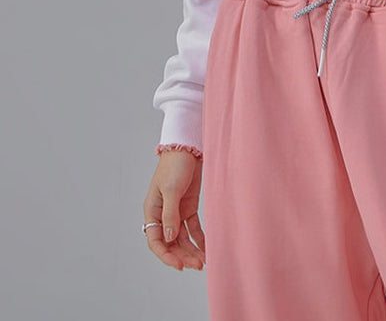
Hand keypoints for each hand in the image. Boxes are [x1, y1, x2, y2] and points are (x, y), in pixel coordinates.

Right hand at [143, 150, 205, 270]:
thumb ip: (170, 215)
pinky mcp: (188, 207)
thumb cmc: (175, 165)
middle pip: (170, 242)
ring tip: (204, 261)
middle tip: (197, 265)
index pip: (155, 240)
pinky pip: (192, 229)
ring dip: (191, 250)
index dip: (166, 255)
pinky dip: (199, 239)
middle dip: (183, 255)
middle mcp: (162, 214)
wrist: (188, 147)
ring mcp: (176, 212)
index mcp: (152, 210)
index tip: (180, 265)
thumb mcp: (171, 189)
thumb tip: (169, 238)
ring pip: (182, 238)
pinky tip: (206, 249)